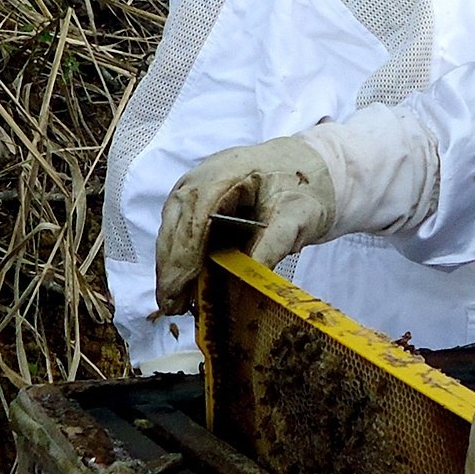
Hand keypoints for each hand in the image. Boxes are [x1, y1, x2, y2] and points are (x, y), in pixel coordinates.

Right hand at [153, 136, 340, 314]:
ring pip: (170, 229)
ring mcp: (193, 187)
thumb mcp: (298, 215)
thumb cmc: (301, 187)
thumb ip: (275, 242)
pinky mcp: (194, 201)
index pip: (196, 217)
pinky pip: (178, 229)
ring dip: (169, 266)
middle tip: (172, 306)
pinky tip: (182, 282)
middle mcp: (200, 178)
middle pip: (175, 224)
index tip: (180, 288)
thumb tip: (250, 275)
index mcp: (225, 174)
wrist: (305, 167)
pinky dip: (178, 257)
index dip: (185, 256)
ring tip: (174, 301)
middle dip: (170, 268)